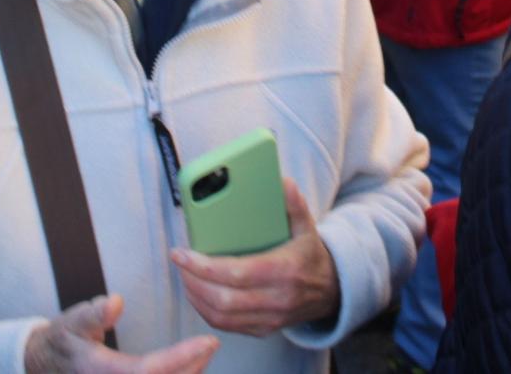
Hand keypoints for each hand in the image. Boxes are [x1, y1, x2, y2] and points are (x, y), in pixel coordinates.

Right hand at [24, 294, 217, 372]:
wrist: (43, 365)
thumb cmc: (62, 342)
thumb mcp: (72, 322)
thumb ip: (93, 314)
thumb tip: (116, 302)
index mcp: (105, 372)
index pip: (150, 370)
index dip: (182, 358)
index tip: (207, 342)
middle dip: (194, 368)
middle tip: (211, 345)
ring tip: (204, 356)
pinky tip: (189, 369)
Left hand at [172, 178, 338, 336]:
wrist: (330, 291)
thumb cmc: (309, 255)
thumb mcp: (306, 227)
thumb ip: (294, 204)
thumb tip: (282, 182)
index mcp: (285, 271)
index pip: (237, 273)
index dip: (204, 266)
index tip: (182, 253)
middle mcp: (277, 300)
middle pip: (224, 299)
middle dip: (194, 281)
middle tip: (180, 263)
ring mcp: (270, 319)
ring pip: (221, 316)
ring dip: (196, 297)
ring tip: (184, 275)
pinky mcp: (262, 329)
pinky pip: (227, 326)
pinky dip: (206, 311)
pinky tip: (197, 292)